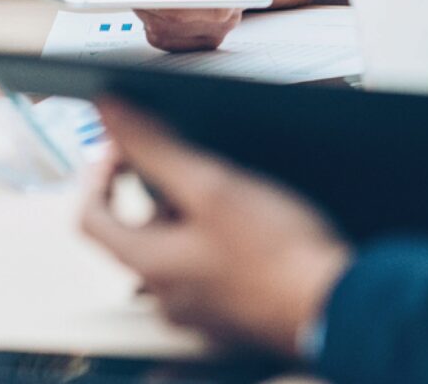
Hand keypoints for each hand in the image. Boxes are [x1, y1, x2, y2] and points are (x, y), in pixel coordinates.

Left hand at [81, 100, 349, 355]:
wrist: (336, 304)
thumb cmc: (277, 252)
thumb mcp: (210, 184)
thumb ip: (154, 146)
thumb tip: (109, 113)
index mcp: (149, 264)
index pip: (91, 216)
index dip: (99, 172)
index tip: (122, 145)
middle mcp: (166, 295)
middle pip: (134, 230)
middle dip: (154, 187)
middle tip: (187, 158)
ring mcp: (199, 310)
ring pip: (173, 247)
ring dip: (188, 210)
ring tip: (227, 185)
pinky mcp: (231, 314)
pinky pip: (205, 267)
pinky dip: (214, 237)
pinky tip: (250, 219)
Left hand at [137, 0, 252, 52]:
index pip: (218, 5)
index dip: (186, 4)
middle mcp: (234, 3)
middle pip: (188, 22)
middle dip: (159, 0)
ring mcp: (218, 25)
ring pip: (170, 32)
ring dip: (152, 9)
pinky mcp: (198, 39)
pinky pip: (163, 39)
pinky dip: (151, 19)